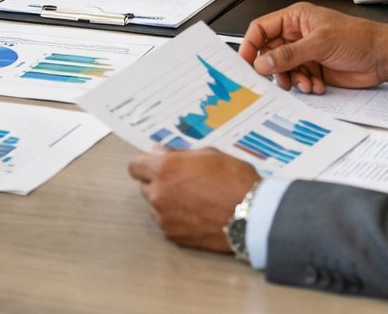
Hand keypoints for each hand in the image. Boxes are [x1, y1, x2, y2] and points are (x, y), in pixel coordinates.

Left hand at [127, 149, 259, 252]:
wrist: (252, 215)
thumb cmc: (234, 180)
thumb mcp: (208, 154)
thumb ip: (178, 154)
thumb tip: (160, 153)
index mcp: (164, 169)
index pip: (135, 166)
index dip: (146, 164)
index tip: (157, 165)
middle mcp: (158, 194)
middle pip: (145, 186)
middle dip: (159, 183)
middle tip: (183, 182)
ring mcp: (164, 217)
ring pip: (155, 206)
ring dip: (167, 202)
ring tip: (194, 200)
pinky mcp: (173, 236)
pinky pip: (166, 223)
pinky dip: (176, 219)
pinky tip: (196, 215)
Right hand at [238, 2, 387, 93]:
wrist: (382, 58)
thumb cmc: (358, 38)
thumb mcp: (320, 43)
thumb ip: (289, 54)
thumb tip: (263, 62)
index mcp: (295, 19)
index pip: (262, 29)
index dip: (250, 44)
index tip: (245, 61)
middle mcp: (297, 35)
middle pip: (270, 53)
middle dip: (274, 68)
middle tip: (278, 80)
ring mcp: (305, 53)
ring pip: (283, 70)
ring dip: (292, 80)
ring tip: (306, 83)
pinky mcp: (314, 69)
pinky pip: (298, 79)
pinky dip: (305, 85)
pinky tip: (317, 85)